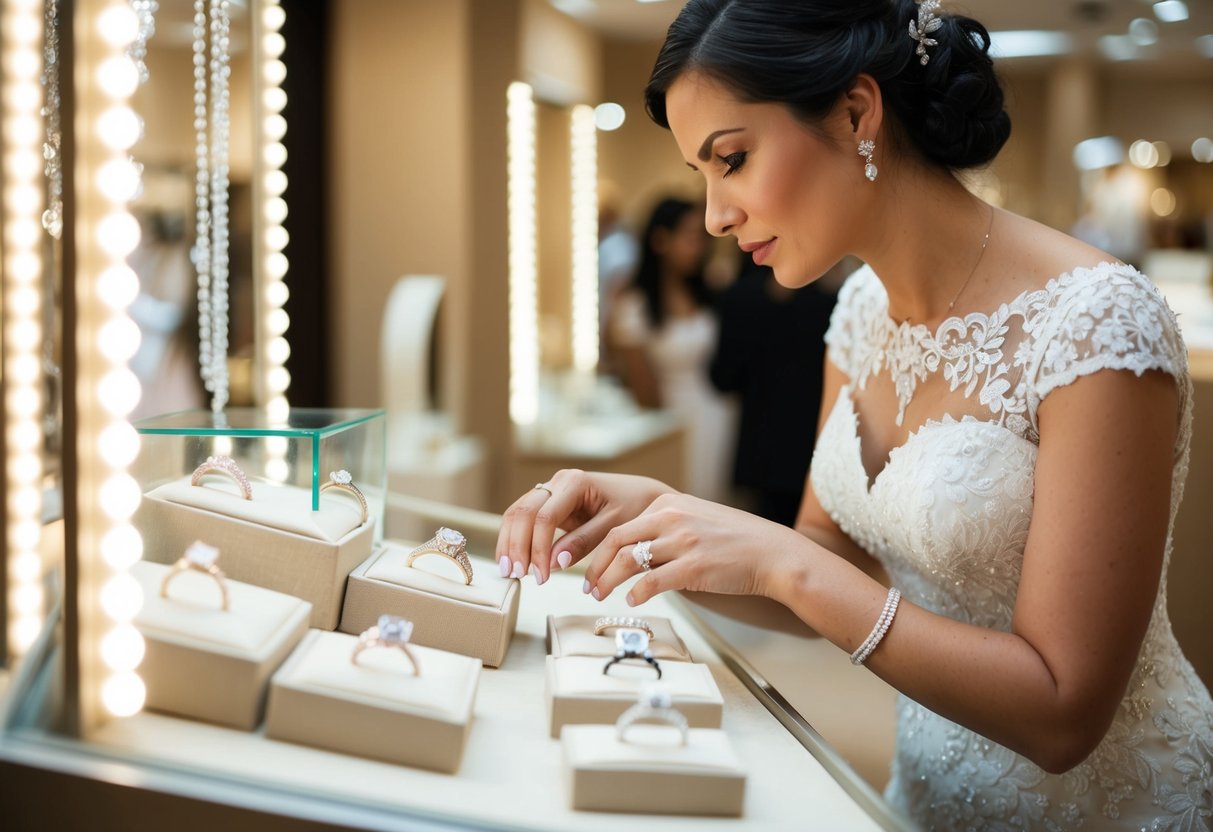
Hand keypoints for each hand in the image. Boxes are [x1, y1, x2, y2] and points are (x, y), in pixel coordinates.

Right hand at [494, 470, 674, 583]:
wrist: (642, 496)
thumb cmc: (634, 508)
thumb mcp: (614, 527)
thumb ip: (584, 542)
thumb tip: (554, 562)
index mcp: (574, 483)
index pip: (544, 517)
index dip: (538, 548)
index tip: (540, 577)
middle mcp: (557, 482)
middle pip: (522, 512)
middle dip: (516, 545)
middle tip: (515, 575)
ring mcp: (550, 490)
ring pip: (517, 513)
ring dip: (509, 542)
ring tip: (508, 572)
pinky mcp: (548, 503)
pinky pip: (523, 518)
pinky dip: (516, 539)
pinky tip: (514, 561)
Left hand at [581, 492, 807, 605]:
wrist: (772, 553)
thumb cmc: (736, 541)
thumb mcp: (696, 520)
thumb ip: (666, 529)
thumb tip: (637, 551)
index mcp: (668, 504)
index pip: (620, 526)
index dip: (599, 550)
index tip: (592, 567)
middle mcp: (672, 518)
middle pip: (615, 541)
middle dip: (595, 567)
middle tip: (588, 586)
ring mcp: (682, 541)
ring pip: (627, 561)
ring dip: (607, 582)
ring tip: (601, 596)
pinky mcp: (694, 566)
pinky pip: (651, 581)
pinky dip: (635, 593)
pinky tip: (632, 601)